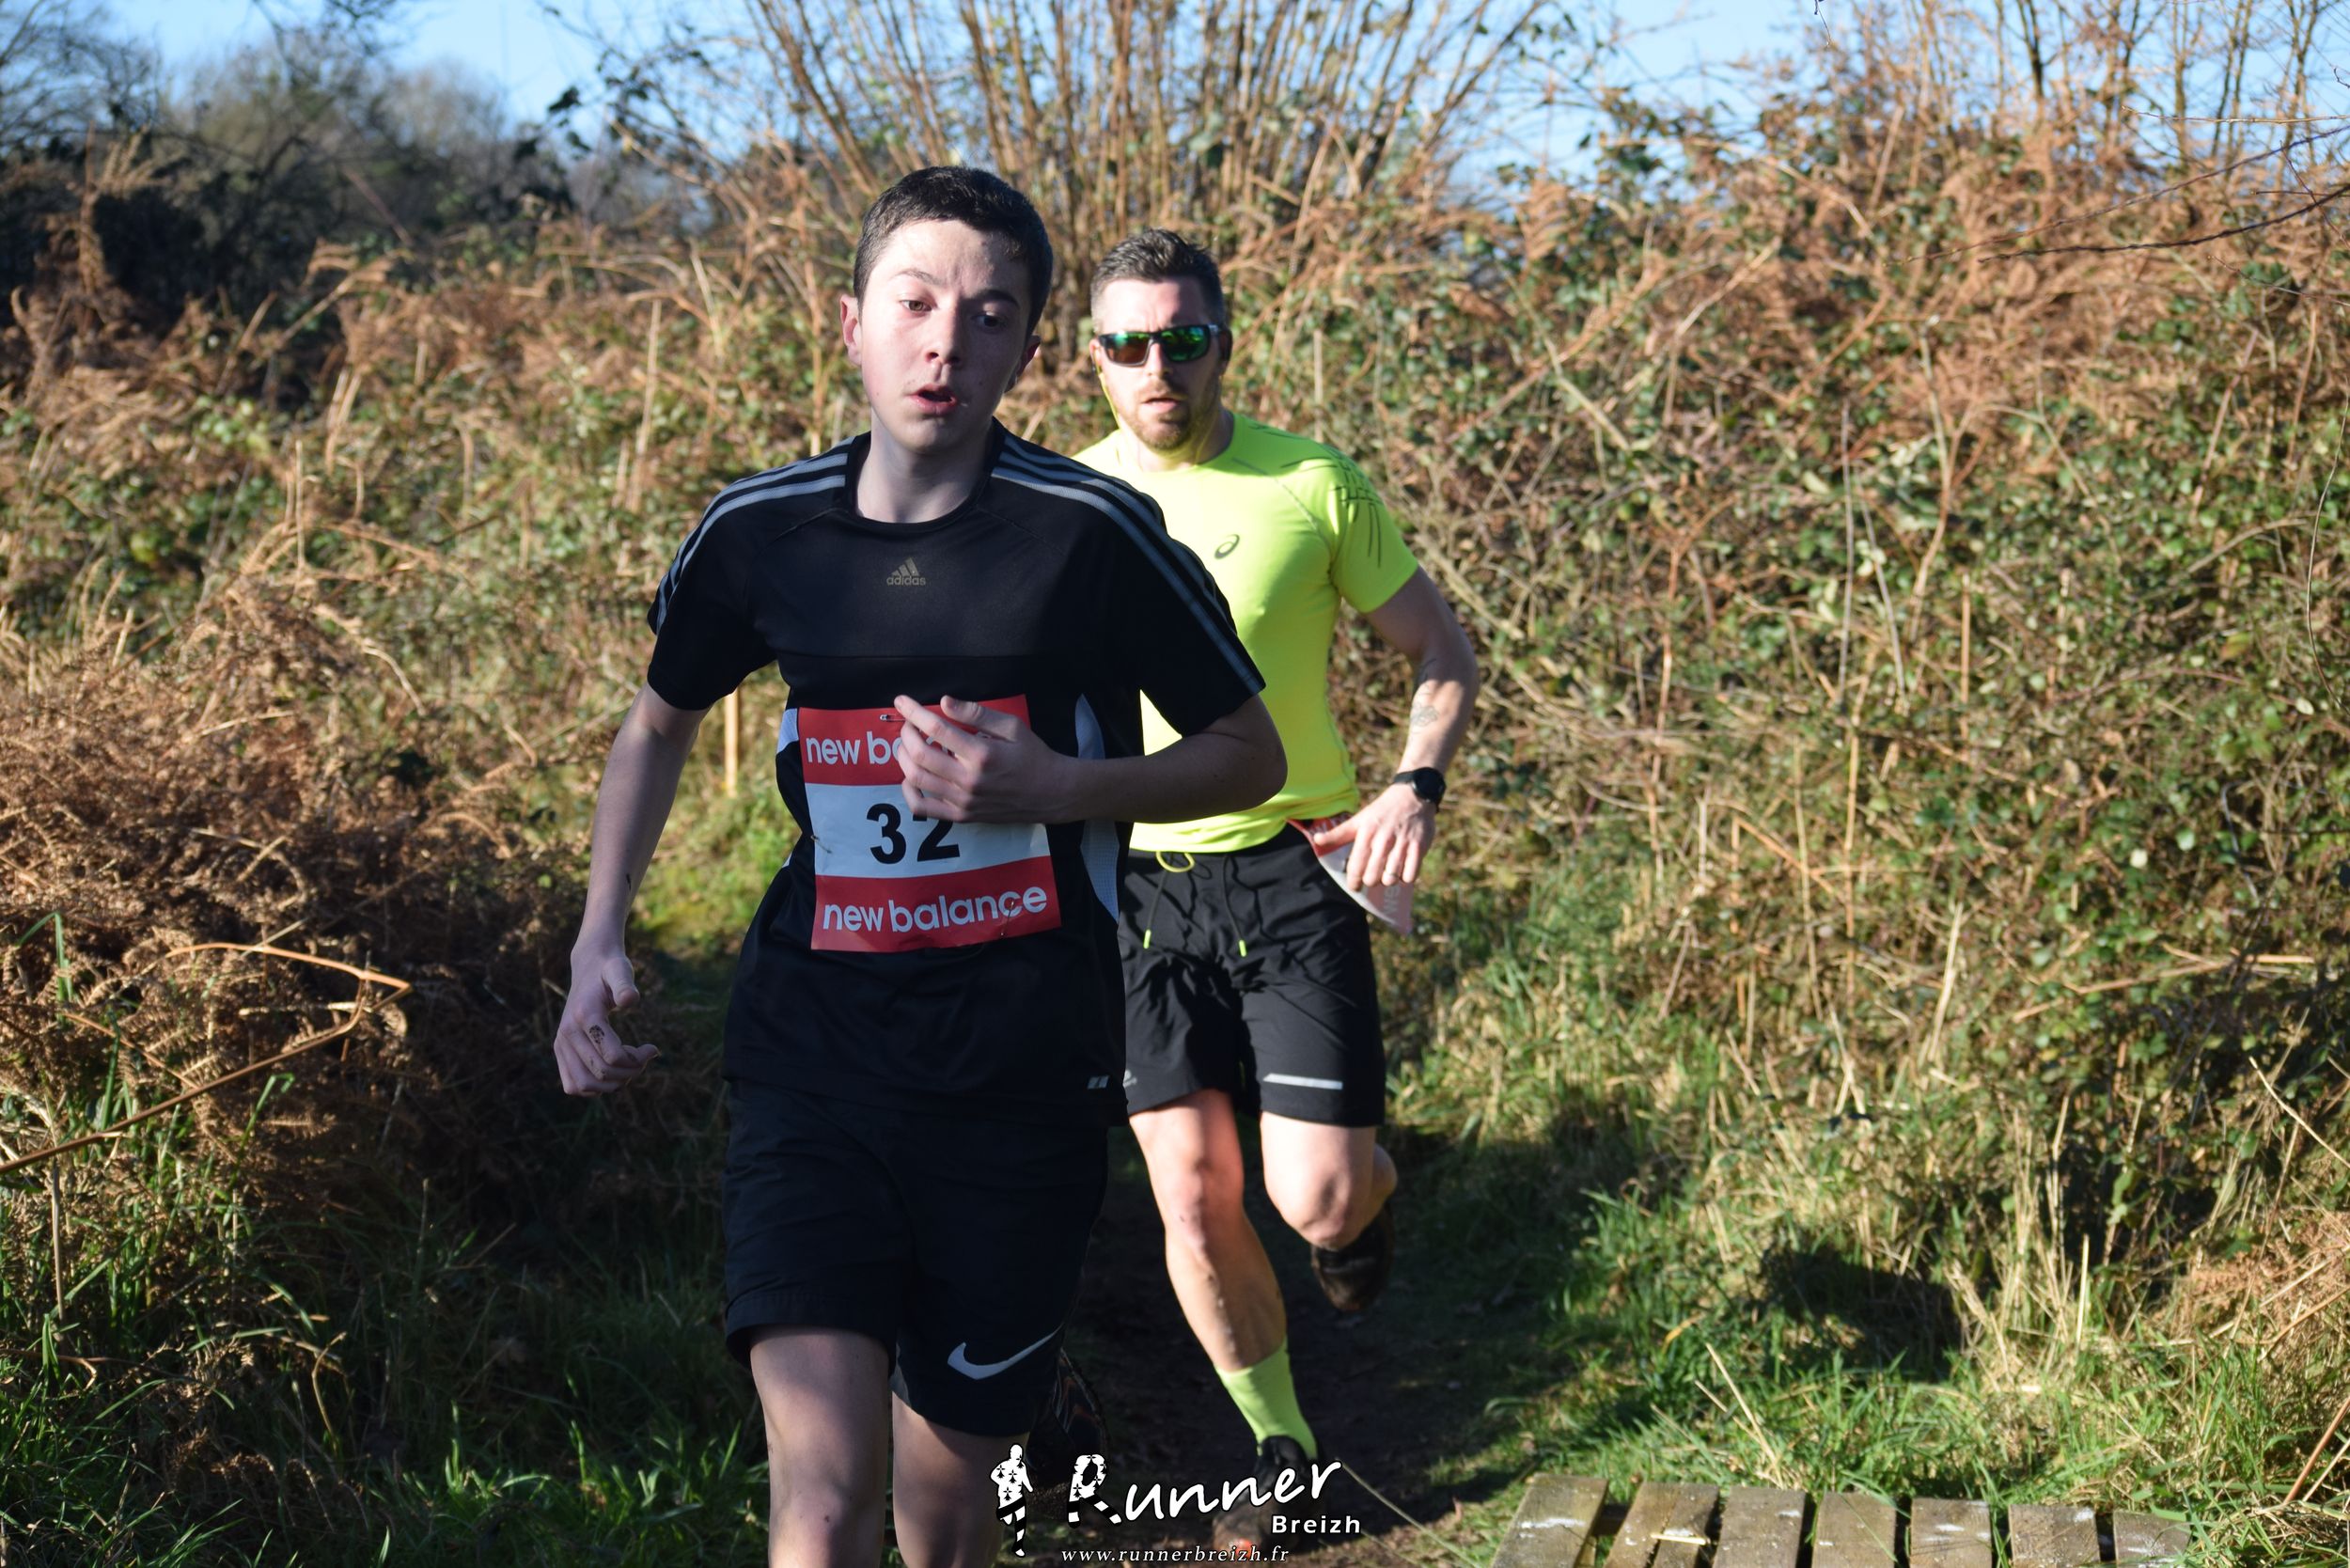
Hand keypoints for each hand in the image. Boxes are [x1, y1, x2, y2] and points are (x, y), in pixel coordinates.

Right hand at [553, 944, 658, 1095]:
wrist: (589, 967)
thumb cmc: (610, 969)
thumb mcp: (620, 970)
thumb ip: (625, 983)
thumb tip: (630, 1000)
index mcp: (584, 1015)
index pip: (612, 1056)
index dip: (638, 1059)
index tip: (652, 1048)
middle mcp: (567, 1032)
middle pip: (601, 1073)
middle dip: (630, 1072)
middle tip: (645, 1058)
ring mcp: (561, 1043)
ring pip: (584, 1085)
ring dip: (613, 1084)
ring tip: (629, 1067)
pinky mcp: (560, 1050)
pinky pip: (572, 1085)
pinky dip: (595, 1087)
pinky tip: (613, 1071)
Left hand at [891, 695, 1074, 822]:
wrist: (1051, 793)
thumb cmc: (1032, 756)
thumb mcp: (1012, 726)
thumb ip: (976, 713)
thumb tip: (944, 702)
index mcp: (982, 754)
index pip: (936, 729)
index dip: (913, 712)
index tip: (901, 701)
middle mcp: (969, 780)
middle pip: (920, 754)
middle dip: (907, 733)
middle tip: (909, 723)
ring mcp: (963, 801)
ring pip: (916, 779)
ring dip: (904, 758)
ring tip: (908, 745)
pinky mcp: (962, 816)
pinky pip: (923, 808)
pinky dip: (908, 792)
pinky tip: (910, 777)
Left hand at [1306, 784, 1435, 889]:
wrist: (1413, 796)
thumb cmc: (1382, 810)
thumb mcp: (1360, 819)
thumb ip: (1339, 833)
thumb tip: (1316, 840)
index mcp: (1366, 833)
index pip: (1355, 866)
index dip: (1353, 881)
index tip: (1355, 886)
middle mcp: (1383, 839)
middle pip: (1372, 877)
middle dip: (1370, 882)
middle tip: (1372, 878)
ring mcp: (1402, 844)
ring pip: (1391, 878)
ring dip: (1387, 881)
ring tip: (1387, 874)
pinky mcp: (1419, 847)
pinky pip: (1410, 875)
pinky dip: (1405, 878)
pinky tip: (1402, 871)